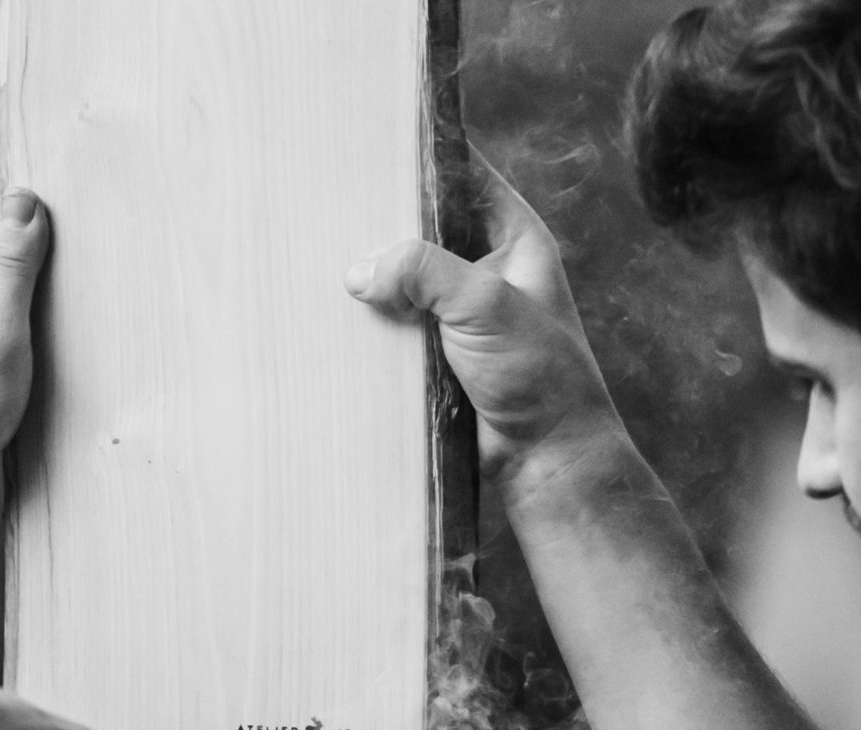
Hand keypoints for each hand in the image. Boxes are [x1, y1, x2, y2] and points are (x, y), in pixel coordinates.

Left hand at [0, 190, 51, 512]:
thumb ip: (10, 263)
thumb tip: (25, 202)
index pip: (5, 208)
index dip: (44, 222)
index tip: (70, 258)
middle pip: (1, 240)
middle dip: (39, 256)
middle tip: (66, 297)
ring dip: (28, 291)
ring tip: (51, 323)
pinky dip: (14, 321)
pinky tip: (27, 348)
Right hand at [347, 160, 620, 485]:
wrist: (543, 458)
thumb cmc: (538, 375)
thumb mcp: (485, 306)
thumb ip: (424, 272)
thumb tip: (358, 270)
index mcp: (513, 236)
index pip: (463, 173)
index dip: (424, 154)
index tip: (374, 140)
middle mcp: (483, 266)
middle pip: (422, 224)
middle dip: (382, 218)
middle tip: (330, 202)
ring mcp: (456, 310)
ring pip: (402, 276)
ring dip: (370, 275)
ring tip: (318, 253)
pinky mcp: (433, 351)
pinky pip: (392, 323)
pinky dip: (367, 320)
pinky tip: (332, 311)